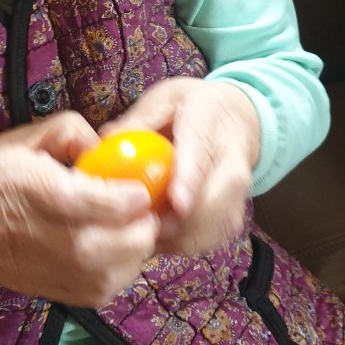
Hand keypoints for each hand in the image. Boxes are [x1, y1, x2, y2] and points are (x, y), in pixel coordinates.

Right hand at [0, 111, 158, 306]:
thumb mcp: (23, 139)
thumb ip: (71, 131)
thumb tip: (104, 145)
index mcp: (54, 198)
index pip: (121, 201)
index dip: (138, 190)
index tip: (139, 180)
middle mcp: (66, 244)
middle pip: (136, 238)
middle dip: (145, 216)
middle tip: (137, 200)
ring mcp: (68, 274)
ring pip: (131, 265)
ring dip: (137, 241)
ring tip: (124, 221)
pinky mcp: (67, 294)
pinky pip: (114, 284)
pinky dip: (122, 265)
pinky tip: (109, 244)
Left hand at [102, 79, 259, 255]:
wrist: (236, 119)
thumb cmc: (190, 108)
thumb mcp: (164, 99)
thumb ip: (138, 120)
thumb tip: (106, 140)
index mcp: (210, 122)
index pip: (201, 153)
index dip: (189, 181)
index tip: (176, 203)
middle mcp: (233, 160)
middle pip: (213, 202)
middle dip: (176, 222)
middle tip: (134, 224)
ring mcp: (238, 192)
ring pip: (212, 228)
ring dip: (174, 237)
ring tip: (140, 230)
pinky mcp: (234, 216)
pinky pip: (209, 241)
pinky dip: (181, 244)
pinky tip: (157, 235)